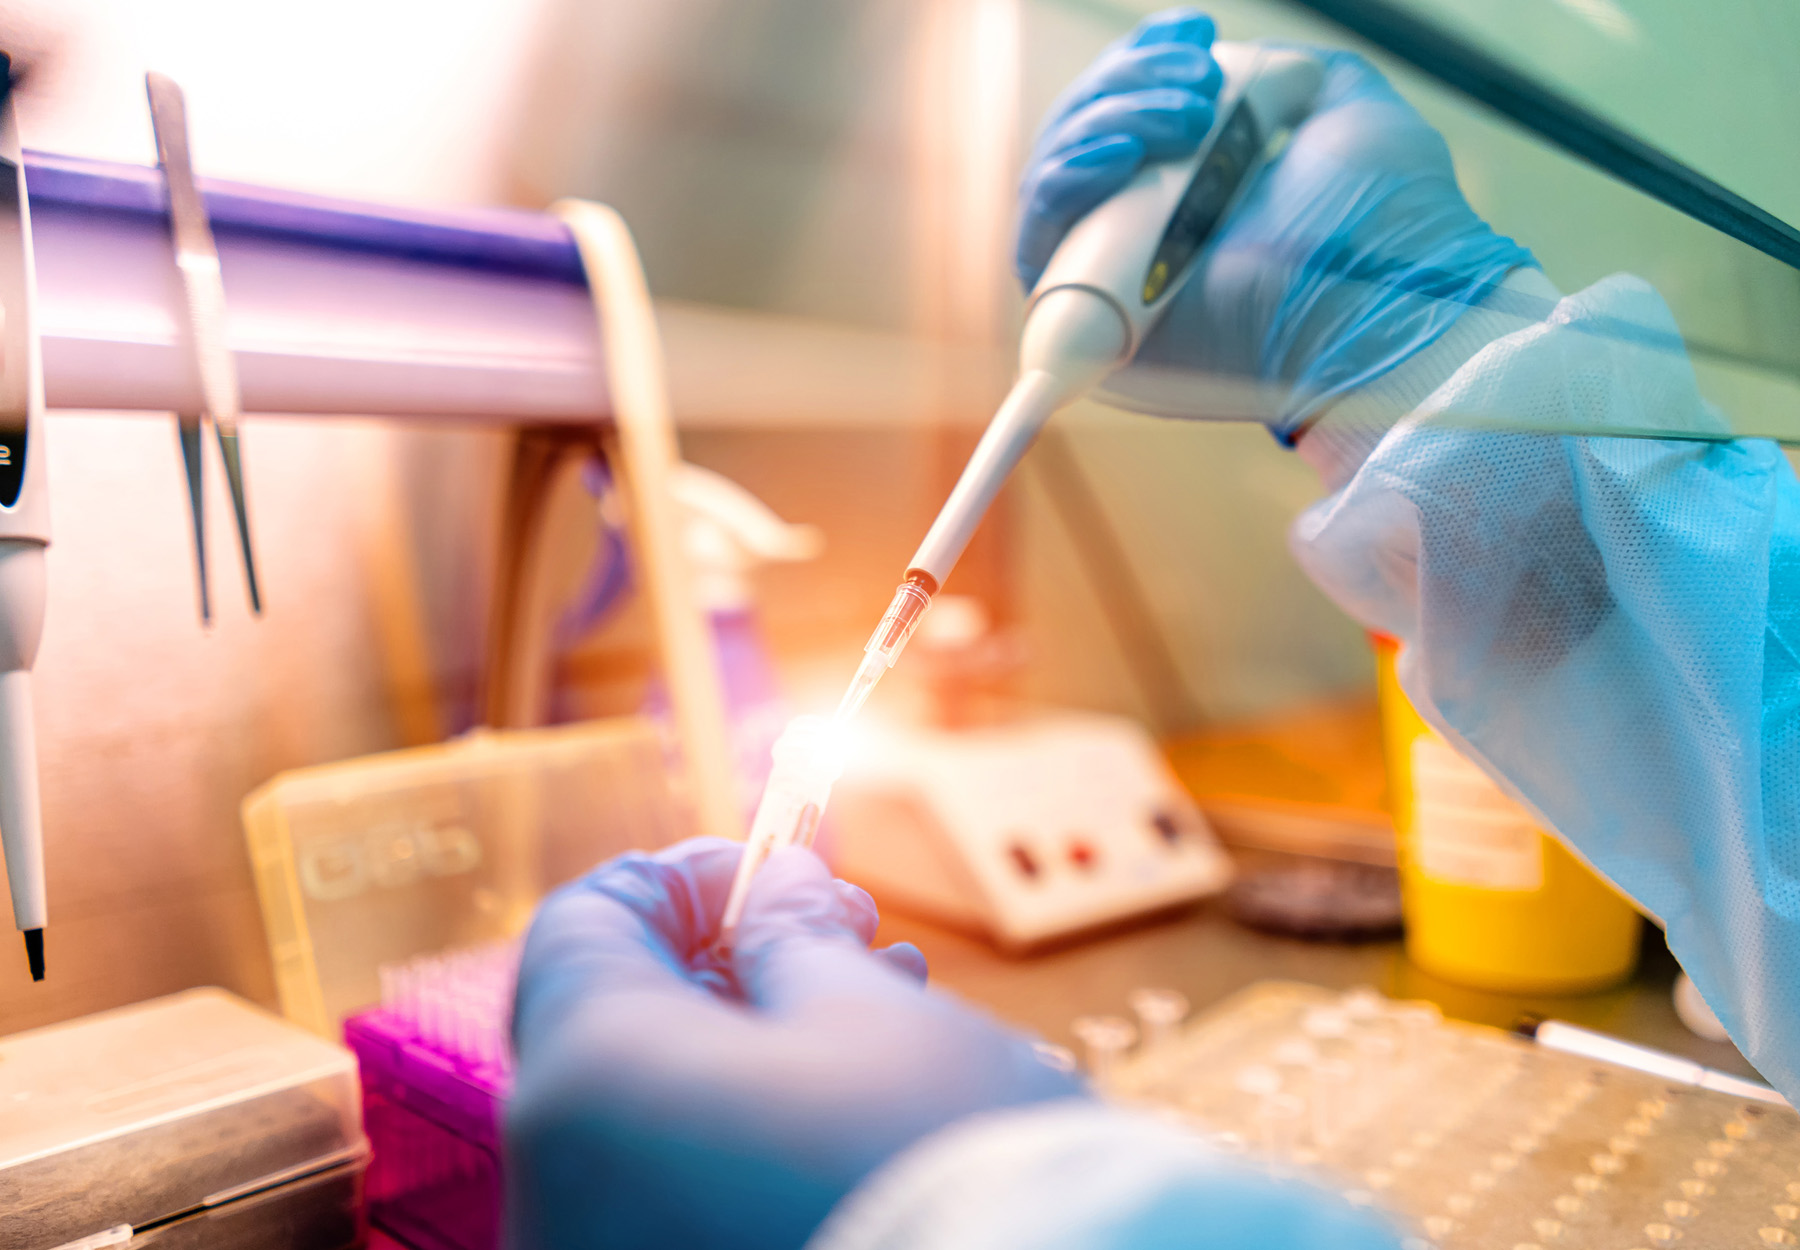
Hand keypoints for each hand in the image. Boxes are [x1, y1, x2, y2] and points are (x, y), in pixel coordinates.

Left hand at [505, 838, 1083, 1249]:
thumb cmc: (939, 1166)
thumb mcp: (874, 1018)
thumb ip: (798, 937)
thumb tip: (779, 891)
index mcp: (589, 1081)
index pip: (585, 925)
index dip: (682, 875)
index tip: (776, 867)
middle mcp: (561, 1183)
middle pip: (622, 1026)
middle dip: (738, 961)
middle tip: (854, 933)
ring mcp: (604, 1247)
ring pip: (657, 1118)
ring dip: (758, 1046)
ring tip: (889, 1009)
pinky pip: (680, 1192)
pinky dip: (749, 1136)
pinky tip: (859, 1104)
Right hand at [1016, 7, 1536, 438]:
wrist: (1379, 297)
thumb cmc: (1383, 221)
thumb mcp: (1346, 110)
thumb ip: (1294, 74)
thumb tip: (1235, 57)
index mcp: (1201, 184)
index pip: (1131, 112)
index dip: (1144, 63)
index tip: (1195, 32)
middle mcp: (1149, 229)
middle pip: (1084, 133)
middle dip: (1130, 82)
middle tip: (1200, 84)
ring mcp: (1113, 274)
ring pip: (1055, 172)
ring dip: (1109, 118)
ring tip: (1189, 117)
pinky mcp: (1085, 318)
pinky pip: (1037, 234)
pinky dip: (1066, 179)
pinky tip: (1122, 156)